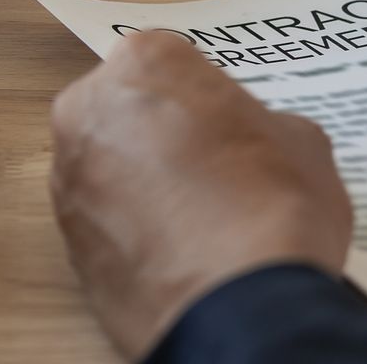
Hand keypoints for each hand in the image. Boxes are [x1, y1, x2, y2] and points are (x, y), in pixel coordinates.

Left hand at [50, 33, 352, 360]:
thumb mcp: (302, 141)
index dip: (204, 100)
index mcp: (144, 62)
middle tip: (211, 172)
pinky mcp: (64, 236)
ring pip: (109, 165)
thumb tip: (250, 142)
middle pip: (127, 110)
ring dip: (141, 183)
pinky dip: (130, 231)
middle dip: (161, 134)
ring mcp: (69, 173)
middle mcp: (89, 107)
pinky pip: (102, 219)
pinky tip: (174, 254)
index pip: (171, 65)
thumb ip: (260, 122)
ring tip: (196, 220)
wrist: (240, 304)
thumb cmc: (275, 207)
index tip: (226, 127)